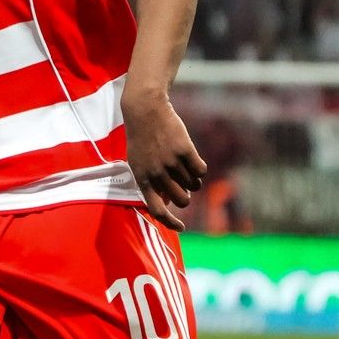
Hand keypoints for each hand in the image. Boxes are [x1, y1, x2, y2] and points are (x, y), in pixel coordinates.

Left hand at [123, 92, 205, 231]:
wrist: (145, 111)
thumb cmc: (142, 139)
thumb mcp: (138, 163)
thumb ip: (150, 184)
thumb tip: (166, 203)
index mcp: (142, 179)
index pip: (157, 210)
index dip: (170, 222)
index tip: (182, 227)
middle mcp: (156, 173)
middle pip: (182, 199)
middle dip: (186, 197)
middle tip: (184, 187)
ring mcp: (170, 162)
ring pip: (193, 184)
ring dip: (193, 180)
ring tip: (184, 166)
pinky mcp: (184, 150)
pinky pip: (200, 170)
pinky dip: (200, 168)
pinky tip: (193, 160)